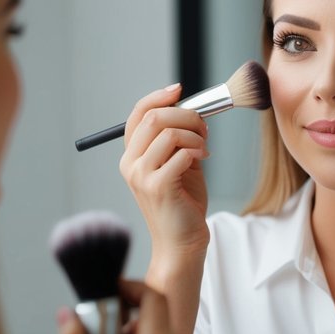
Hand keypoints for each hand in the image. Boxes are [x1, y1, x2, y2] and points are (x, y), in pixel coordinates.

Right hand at [119, 85, 210, 261]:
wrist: (182, 242)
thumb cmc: (183, 204)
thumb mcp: (179, 163)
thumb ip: (178, 139)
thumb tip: (192, 110)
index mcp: (132, 156)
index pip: (137, 114)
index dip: (158, 97)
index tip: (179, 90)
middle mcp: (130, 164)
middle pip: (153, 117)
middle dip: (185, 114)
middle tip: (203, 127)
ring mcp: (141, 176)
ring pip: (169, 132)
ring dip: (195, 134)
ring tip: (204, 148)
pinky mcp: (157, 187)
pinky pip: (180, 153)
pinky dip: (197, 150)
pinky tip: (203, 159)